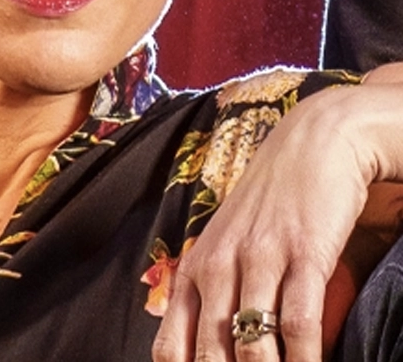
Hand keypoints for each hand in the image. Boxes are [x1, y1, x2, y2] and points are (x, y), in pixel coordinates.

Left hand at [152, 74, 402, 361]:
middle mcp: (219, 265)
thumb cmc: (268, 201)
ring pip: (253, 344)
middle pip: (212, 354)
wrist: (311, 144)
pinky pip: (299, 321)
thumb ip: (216, 293)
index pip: (173, 346)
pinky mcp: (302, 252)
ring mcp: (260, 258)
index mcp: (196, 268)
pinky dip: (304, 359)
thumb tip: (210, 349)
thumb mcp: (229, 243)